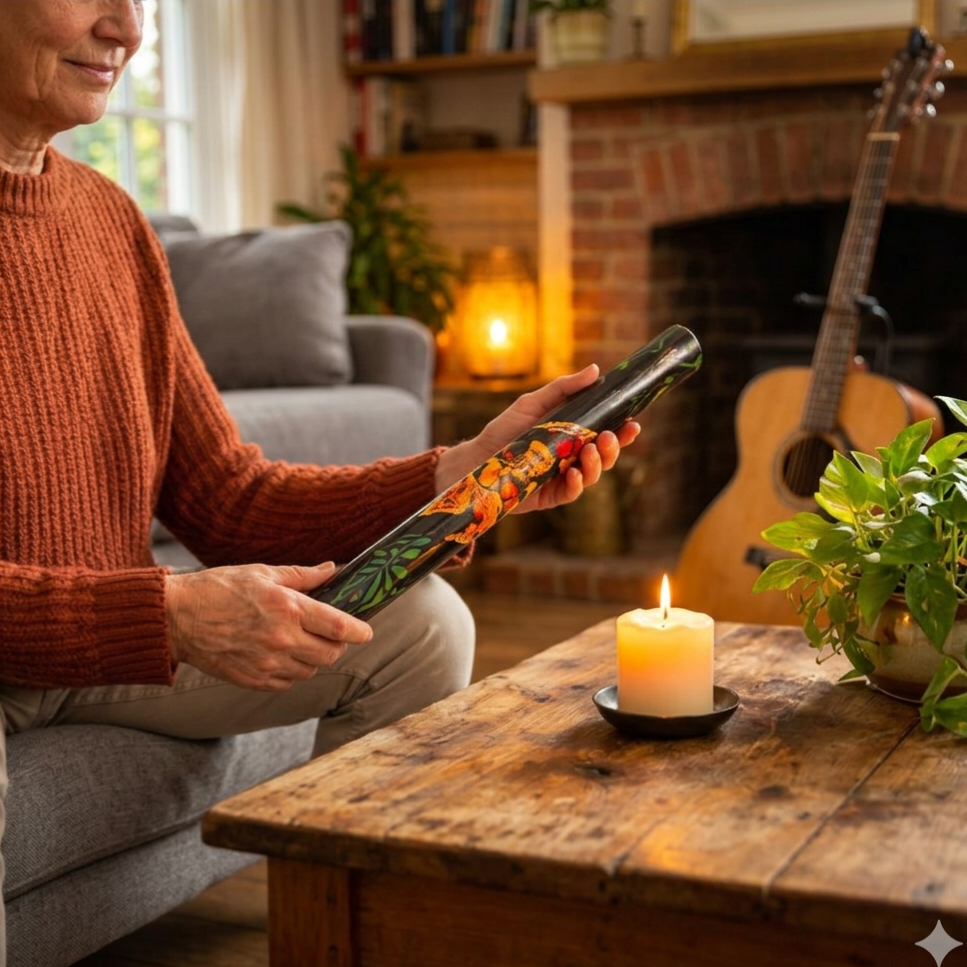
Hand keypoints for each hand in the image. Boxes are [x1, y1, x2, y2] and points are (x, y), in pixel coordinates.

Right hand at [166, 562, 371, 690]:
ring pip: (310, 670)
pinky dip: (290, 670)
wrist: (177, 618)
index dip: (359, 631)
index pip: (338, 627)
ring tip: (297, 640)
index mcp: (287, 608)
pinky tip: (278, 653)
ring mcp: (267, 664)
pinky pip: (287, 682)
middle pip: (330, 654)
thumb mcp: (263, 573)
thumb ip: (303, 576)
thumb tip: (333, 570)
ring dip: (312, 658)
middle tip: (329, 633)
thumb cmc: (219, 589)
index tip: (366, 632)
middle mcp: (281, 639)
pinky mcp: (253, 680)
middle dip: (336, 644)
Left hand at [434, 365, 639, 511]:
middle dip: (614, 448)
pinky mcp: (550, 496)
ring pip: (593, 475)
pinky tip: (576, 473)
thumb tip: (595, 370)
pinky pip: (572, 492)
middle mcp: (572, 458)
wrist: (476, 458)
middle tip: (611, 436)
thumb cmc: (504, 430)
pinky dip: (578, 483)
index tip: (633, 422)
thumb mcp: (533, 403)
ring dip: (597, 464)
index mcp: (573, 436)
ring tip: (590, 451)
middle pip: (604, 456)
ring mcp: (562, 478)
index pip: (605, 434)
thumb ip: (564, 389)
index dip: (622, 431)